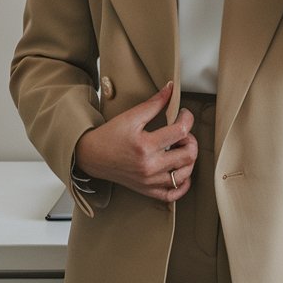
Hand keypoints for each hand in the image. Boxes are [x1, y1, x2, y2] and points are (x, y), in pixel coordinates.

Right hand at [74, 82, 196, 203]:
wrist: (92, 156)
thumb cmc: (110, 136)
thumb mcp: (131, 116)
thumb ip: (154, 103)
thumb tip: (170, 89)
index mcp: (145, 146)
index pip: (181, 131)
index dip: (187, 118)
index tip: (183, 114)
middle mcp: (149, 166)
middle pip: (188, 155)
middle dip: (191, 140)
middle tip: (182, 134)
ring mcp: (149, 181)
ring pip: (184, 175)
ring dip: (188, 160)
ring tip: (180, 149)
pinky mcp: (147, 190)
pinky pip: (172, 194)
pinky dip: (182, 184)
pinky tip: (180, 172)